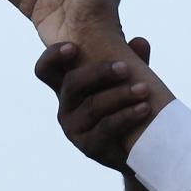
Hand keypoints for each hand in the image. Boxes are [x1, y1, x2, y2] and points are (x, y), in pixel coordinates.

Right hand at [34, 39, 154, 171]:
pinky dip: (127, 116)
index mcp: (68, 88)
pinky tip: (145, 108)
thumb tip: (139, 42)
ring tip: (144, 89)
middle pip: (72, 83)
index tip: (73, 48)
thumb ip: (133, 60)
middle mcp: (66, 108)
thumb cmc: (128, 106)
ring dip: (120, 95)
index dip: (53, 57)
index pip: (46, 70)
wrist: (139, 149)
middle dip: (99, 72)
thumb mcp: (128, 80)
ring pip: (93, 106)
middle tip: (125, 68)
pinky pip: (107, 128)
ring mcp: (75, 129)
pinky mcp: (90, 148)